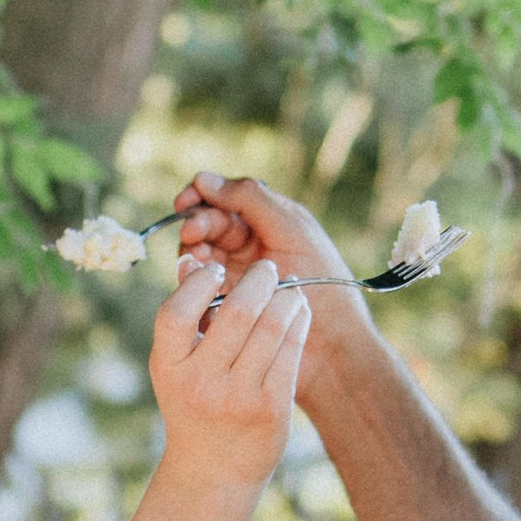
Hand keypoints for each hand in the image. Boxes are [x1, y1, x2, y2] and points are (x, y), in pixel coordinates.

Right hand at [147, 248, 310, 494]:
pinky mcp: (271, 409)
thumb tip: (194, 260)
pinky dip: (298, 322)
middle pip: (238, 312)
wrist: (213, 471)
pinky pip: (291, 351)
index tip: (217, 270)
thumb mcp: (176, 367)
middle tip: (268, 269)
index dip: (200, 282)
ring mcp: (238, 398)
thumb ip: (185, 317)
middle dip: (259, 280)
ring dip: (286, 297)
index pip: (176, 312)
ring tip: (288, 288)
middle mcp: (201, 384)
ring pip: (273, 327)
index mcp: (168, 368)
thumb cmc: (192, 404)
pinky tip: (298, 312)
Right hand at [172, 170, 350, 292]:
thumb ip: (250, 199)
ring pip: (202, 254)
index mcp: (270, 219)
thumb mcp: (290, 230)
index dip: (203, 196)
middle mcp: (252, 243)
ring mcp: (239, 273)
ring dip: (193, 252)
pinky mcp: (229, 302)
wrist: (334, 342)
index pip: (227, 198)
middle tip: (192, 234)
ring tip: (196, 259)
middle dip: (197, 225)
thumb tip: (202, 178)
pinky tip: (195, 282)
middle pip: (210, 224)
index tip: (185, 200)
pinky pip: (202, 286)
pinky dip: (193, 280)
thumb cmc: (324, 282)